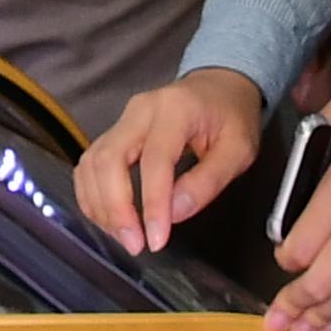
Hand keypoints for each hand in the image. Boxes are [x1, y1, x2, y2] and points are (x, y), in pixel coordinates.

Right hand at [79, 68, 264, 255]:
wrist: (219, 87)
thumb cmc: (231, 117)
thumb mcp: (239, 149)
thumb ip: (209, 181)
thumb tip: (176, 213)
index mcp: (175, 109)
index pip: (155, 160)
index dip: (152, 204)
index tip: (156, 240)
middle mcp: (140, 110)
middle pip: (109, 159)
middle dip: (115, 208)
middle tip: (134, 244)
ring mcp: (123, 120)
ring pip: (92, 163)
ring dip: (101, 205)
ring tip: (124, 236)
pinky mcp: (114, 133)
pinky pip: (91, 165)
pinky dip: (94, 196)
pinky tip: (110, 219)